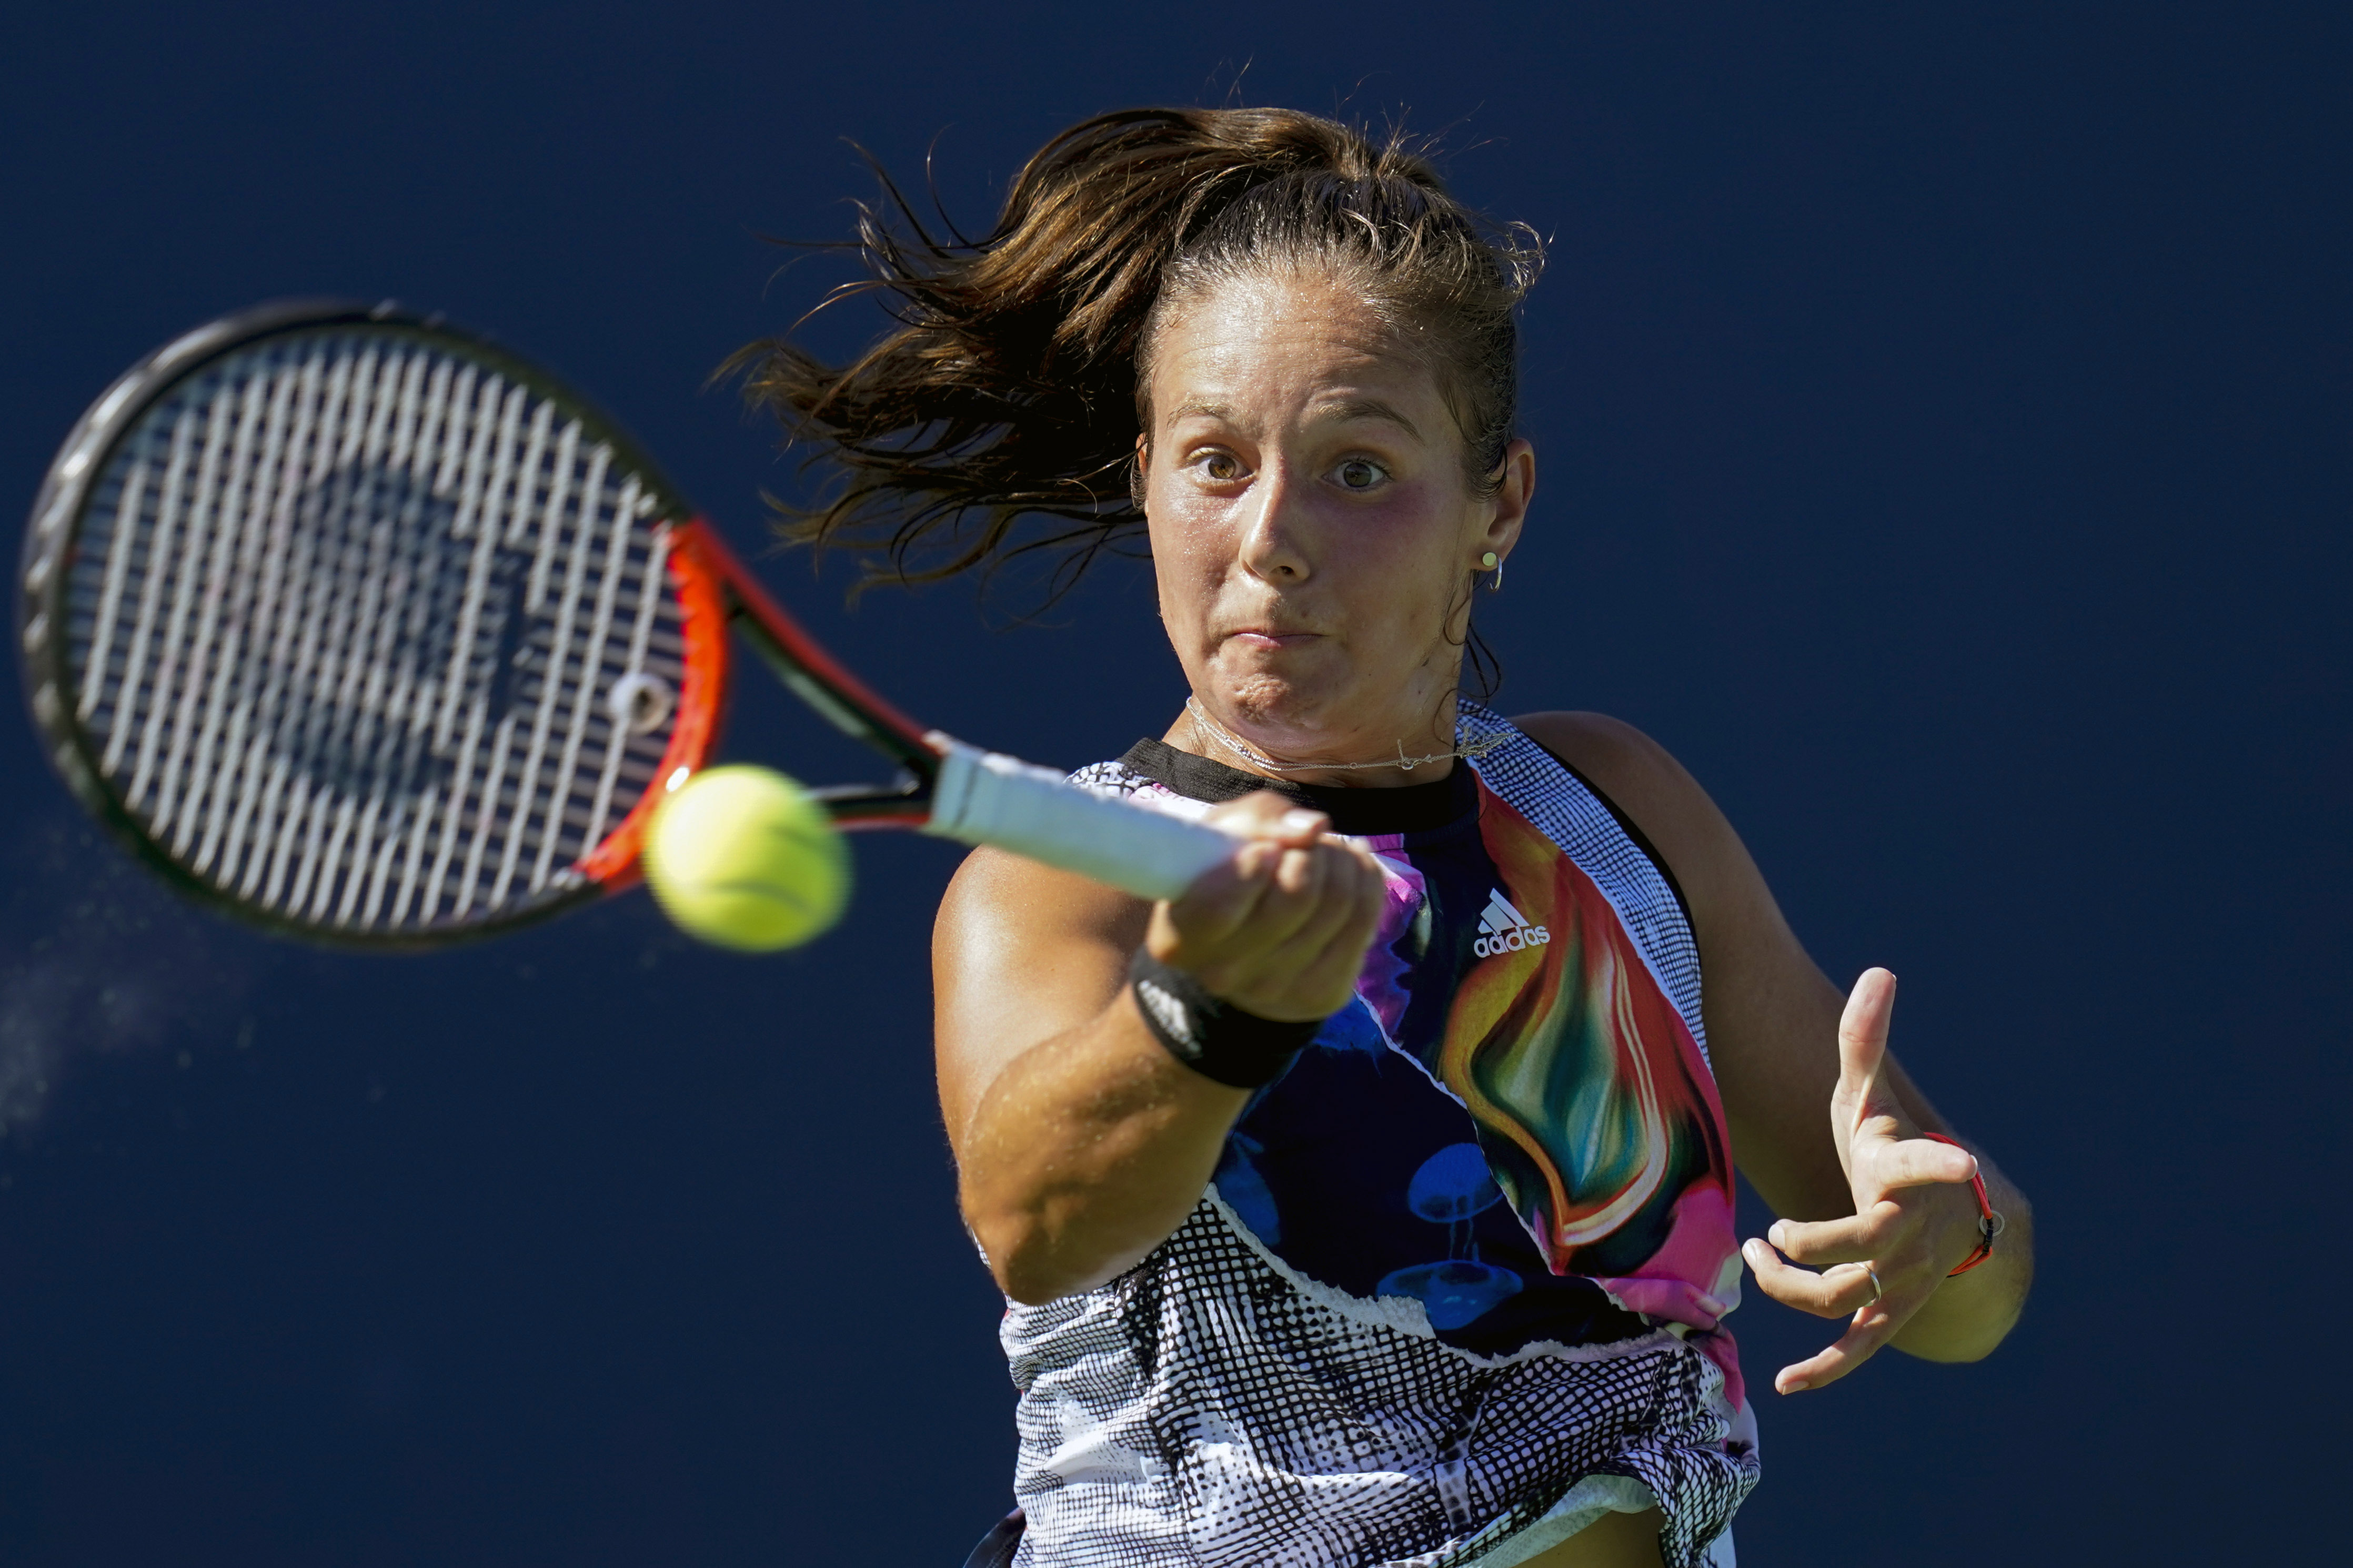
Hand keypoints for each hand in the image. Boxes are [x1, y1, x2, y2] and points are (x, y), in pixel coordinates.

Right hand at [1145, 791, 1386, 1022]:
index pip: (1219, 908)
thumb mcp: (1223, 833)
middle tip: (1301, 847)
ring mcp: (1275, 992)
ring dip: (1340, 860)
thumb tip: (1313, 828)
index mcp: (1179, 939)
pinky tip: (1351, 869)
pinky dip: (1366, 879)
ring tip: (1324, 854)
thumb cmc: (1227, 869)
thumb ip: (1258, 819)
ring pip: (1339, 904)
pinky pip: (1366, 920)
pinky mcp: (1323, 996)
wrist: (1245, 940)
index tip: (1263, 850)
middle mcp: (1223, 976)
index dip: (1250, 867)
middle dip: (1310, 852)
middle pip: (1296, 896)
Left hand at [1742, 968, 1986, 1392]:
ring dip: (1794, 1288)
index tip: (1965, 1159)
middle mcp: (1913, 1232)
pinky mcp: (1890, 1313)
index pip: (1928, 1166)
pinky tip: (1786, 1386)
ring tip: (1758, 1254)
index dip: (1943, 1163)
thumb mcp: (1872, 1094)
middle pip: (1866, 1248)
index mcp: (1911, 1173)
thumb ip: (1867, 1038)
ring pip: (1848, 1298)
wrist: (1941, 1215)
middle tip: (1778, 1234)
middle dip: (1819, 1242)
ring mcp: (1905, 1278)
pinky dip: (1826, 1371)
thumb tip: (1879, 971)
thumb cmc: (1890, 1145)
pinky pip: (1859, 1349)